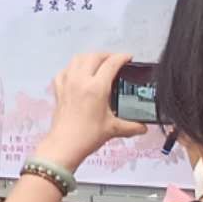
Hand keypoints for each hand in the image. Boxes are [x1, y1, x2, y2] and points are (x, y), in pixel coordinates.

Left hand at [30, 52, 147, 169]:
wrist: (64, 146)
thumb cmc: (87, 137)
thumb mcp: (113, 129)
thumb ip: (132, 126)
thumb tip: (143, 127)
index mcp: (96, 88)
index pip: (111, 63)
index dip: (122, 57)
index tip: (129, 58)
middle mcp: (81, 81)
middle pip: (94, 56)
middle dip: (107, 55)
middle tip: (115, 61)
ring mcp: (67, 83)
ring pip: (77, 59)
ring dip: (89, 57)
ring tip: (98, 64)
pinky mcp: (58, 90)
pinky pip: (64, 71)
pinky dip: (72, 68)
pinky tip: (78, 74)